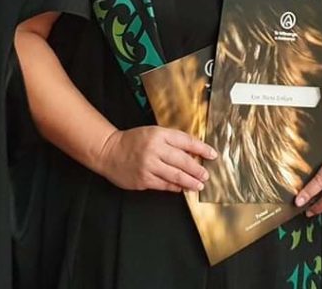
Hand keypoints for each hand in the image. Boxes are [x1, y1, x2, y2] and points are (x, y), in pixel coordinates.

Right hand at [96, 126, 216, 191]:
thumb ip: (171, 141)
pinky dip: (175, 187)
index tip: (212, 154)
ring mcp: (149, 166)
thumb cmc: (132, 141)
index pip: (186, 141)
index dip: (201, 148)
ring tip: (199, 185)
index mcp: (159, 134)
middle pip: (183, 161)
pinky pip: (164, 185)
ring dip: (190, 181)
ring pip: (175, 175)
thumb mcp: (153, 133)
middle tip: (206, 175)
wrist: (109, 151)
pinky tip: (182, 188)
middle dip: (198, 169)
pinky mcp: (143, 179)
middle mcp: (155, 149)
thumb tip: (192, 153)